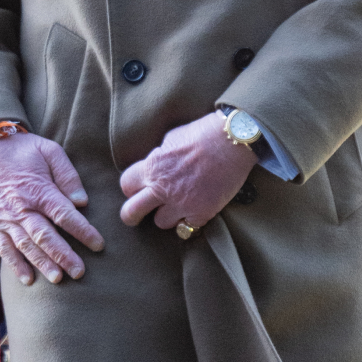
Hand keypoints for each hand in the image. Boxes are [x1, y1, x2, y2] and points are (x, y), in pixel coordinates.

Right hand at [0, 132, 104, 285]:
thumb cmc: (23, 151)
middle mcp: (21, 208)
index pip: (64, 215)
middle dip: (63, 255)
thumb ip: (67, 175)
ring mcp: (5, 218)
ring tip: (58, 279)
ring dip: (42, 263)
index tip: (99, 245)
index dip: (82, 231)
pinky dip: (15, 265)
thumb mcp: (49, 151)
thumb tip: (82, 202)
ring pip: (25, 246)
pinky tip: (28, 279)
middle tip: (80, 272)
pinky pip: (4, 248)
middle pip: (45, 236)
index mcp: (38, 189)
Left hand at [119, 113, 257, 232]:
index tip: (140, 188)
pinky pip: (186, 228)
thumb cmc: (205, 133)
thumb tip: (154, 166)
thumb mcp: (172, 138)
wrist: (235, 141)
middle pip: (131, 213)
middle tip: (138, 215)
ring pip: (160, 223)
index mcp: (153, 167)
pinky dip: (190, 221)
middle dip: (132, 215)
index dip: (132, 188)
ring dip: (167, 215)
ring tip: (178, 205)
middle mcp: (163, 189)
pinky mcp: (202, 213)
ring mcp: (182, 203)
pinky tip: (196, 209)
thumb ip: (159, 157)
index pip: (126, 185)